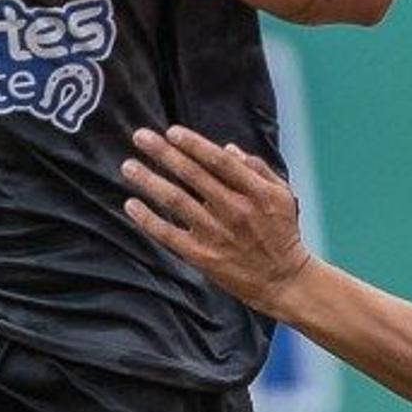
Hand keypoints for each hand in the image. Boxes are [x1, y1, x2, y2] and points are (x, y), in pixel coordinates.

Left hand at [118, 124, 310, 310]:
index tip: (171, 131)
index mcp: (256, 192)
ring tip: (128, 166)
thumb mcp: (282, 195)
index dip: (194, 144)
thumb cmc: (282, 232)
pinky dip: (147, 219)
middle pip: (193, 175)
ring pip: (176, 201)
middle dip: (164, 153)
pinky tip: (131, 204)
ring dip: (149, 181)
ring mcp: (217, 234)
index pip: (219, 161)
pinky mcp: (203, 256)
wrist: (283, 280)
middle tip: (140, 136)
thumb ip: (257, 168)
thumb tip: (228, 148)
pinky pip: (168, 235)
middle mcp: (235, 210)